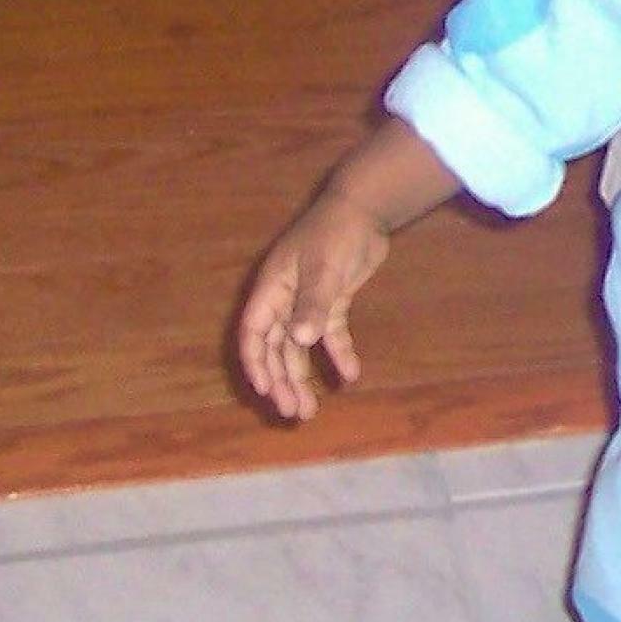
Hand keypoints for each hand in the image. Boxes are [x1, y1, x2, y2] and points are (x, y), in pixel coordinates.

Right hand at [236, 195, 390, 422]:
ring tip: (310, 410)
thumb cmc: (336, 233)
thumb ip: (312, 303)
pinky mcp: (332, 300)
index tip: (266, 392)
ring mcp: (308, 301)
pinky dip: (338, 354)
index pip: (254, 334)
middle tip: (295, 412)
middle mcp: (284, 299)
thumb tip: (299, 339)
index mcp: (272, 289)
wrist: (365, 209)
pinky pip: (331, 334)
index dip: (257, 363)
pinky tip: (350, 375)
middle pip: (276, 348)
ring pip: (300, 347)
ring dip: (303, 376)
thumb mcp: (323, 269)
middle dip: (282, 381)